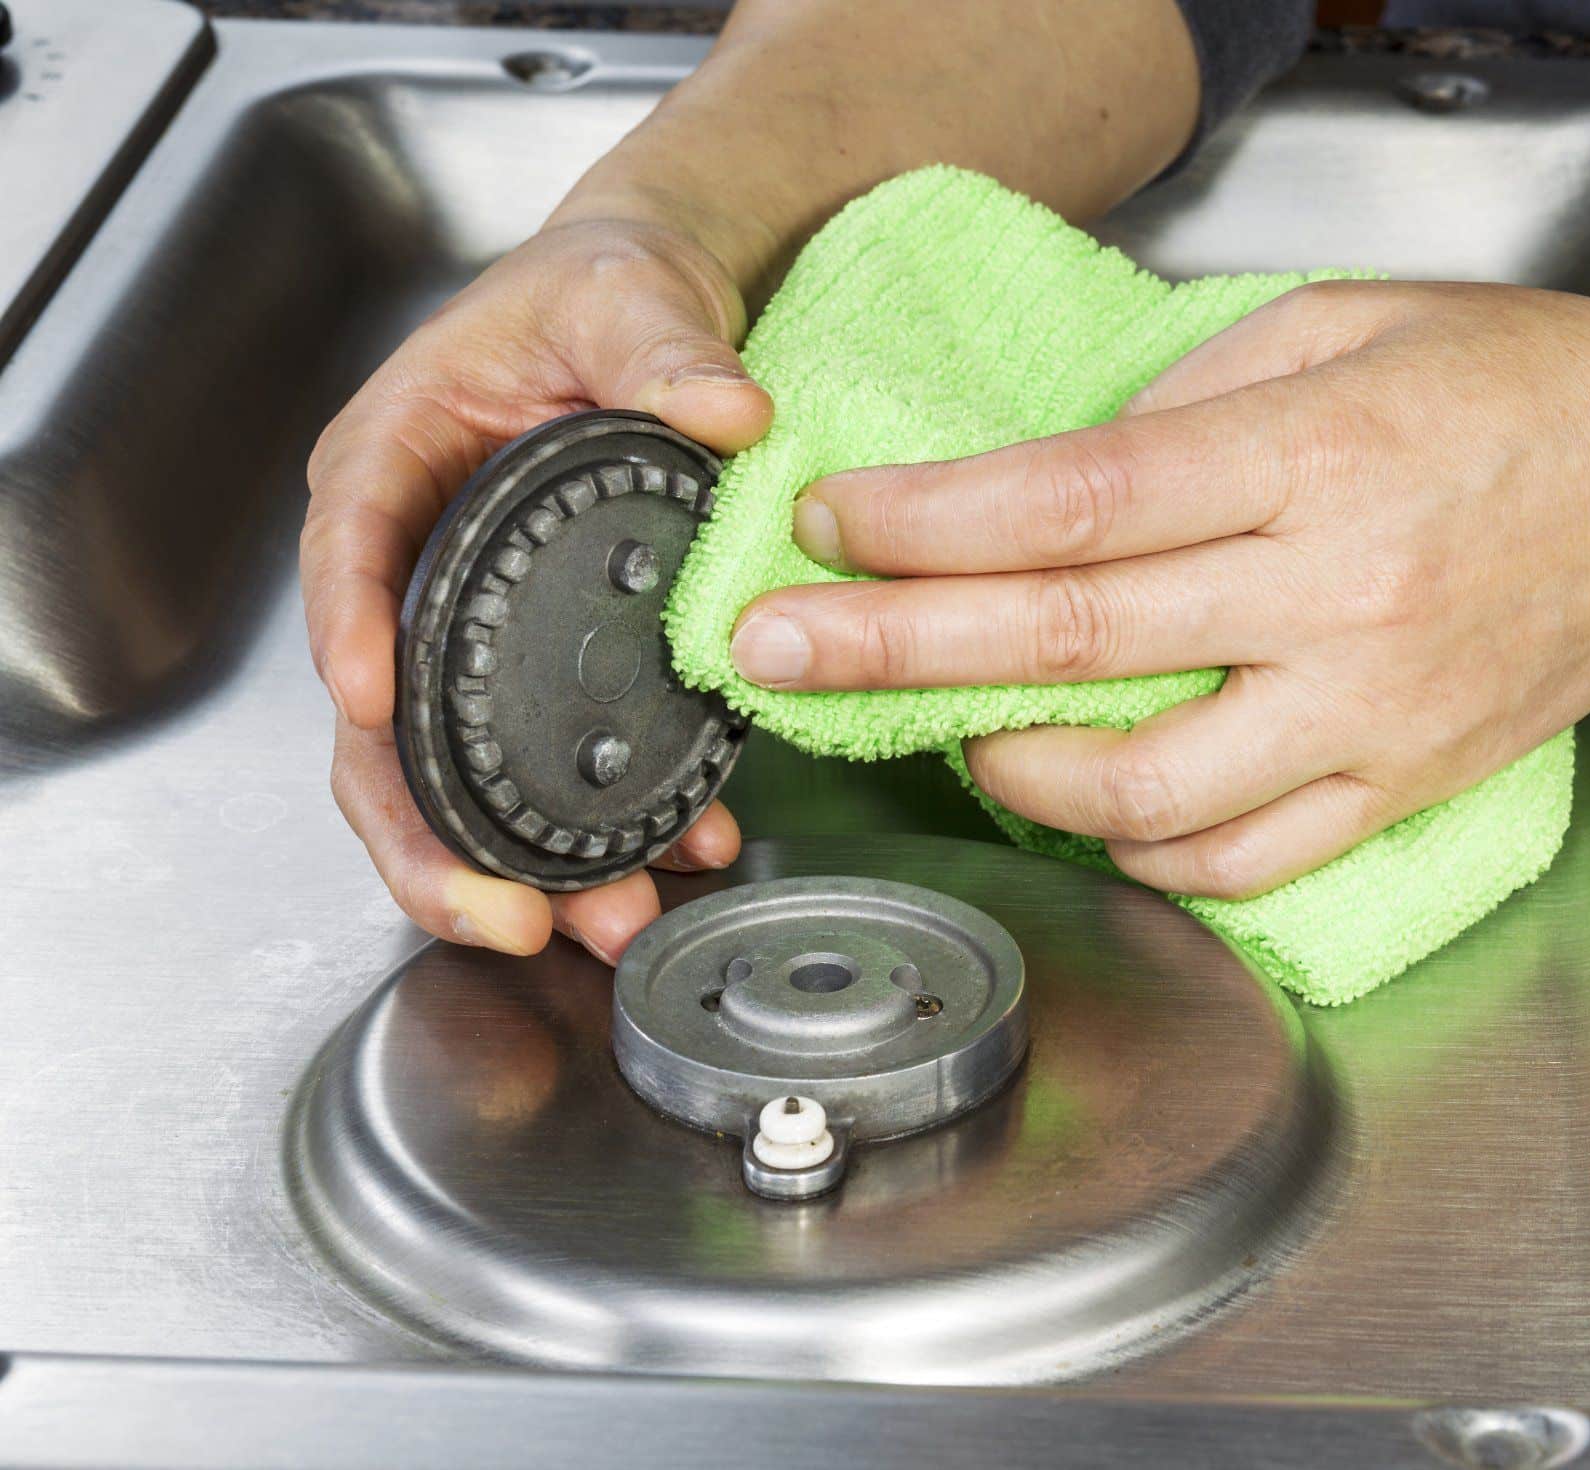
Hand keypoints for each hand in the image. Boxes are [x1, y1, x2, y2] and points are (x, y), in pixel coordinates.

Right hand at [303, 215, 771, 959]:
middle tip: (507, 917)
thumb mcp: (631, 296)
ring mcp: (466, 631)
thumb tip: (732, 412)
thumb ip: (668, 348)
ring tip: (609, 923)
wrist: (646, 321)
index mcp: (396, 458)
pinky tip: (680, 857)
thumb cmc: (602, 294)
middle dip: (433, 835)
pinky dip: (602, 826)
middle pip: (382, 723)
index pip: (350, 547)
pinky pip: (540, 767)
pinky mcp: (533, 669)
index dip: (351, 629)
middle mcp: (412, 563)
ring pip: (455, 777)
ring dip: (522, 868)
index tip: (377, 709)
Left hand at [729, 280, 1589, 898]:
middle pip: (1076, 646)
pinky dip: (1139, 850)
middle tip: (777, 653)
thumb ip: (1188, 403)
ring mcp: (1375, 712)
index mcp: (1318, 456)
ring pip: (1150, 796)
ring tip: (945, 728)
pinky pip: (1244, 860)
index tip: (830, 528)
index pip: (1078, 503)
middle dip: (898, 653)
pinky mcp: (1405, 788)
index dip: (932, 526)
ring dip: (1013, 772)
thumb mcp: (1347, 325)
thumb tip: (1043, 485)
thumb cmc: (1528, 387)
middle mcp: (1342, 597)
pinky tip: (1087, 805)